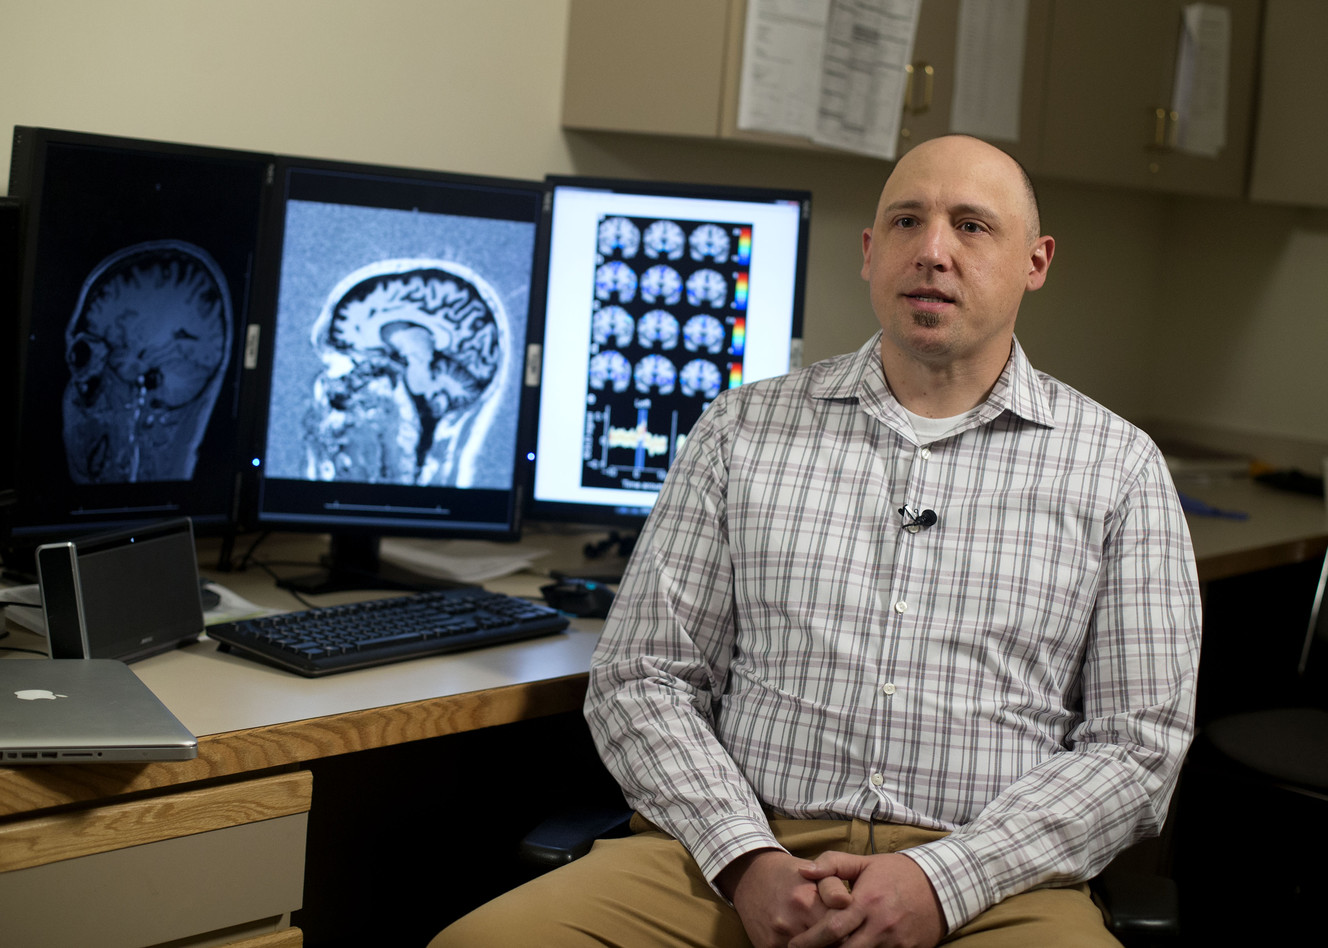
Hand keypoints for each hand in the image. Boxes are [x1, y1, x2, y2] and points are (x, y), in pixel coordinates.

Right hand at [716, 848, 851, 947]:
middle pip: (826, 944)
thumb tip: (847, 902)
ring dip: (818, 945)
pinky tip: (800, 936)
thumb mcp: (812, 873)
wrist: (749, 877)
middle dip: (832, 940)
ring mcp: (777, 937)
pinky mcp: (767, 947)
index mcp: (805, 900)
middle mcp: (790, 921)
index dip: (845, 928)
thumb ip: (834, 887)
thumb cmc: (787, 875)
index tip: (846, 924)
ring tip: (814, 931)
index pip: (839, 927)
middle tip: (833, 932)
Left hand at [789, 851, 944, 947]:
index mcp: (866, 901)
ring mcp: (895, 942)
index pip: (831, 928)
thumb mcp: (864, 862)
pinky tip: (858, 947)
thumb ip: (832, 864)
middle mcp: (880, 925)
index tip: (794, 945)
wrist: (940, 884)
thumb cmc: (895, 873)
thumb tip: (804, 871)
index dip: (809, 941)